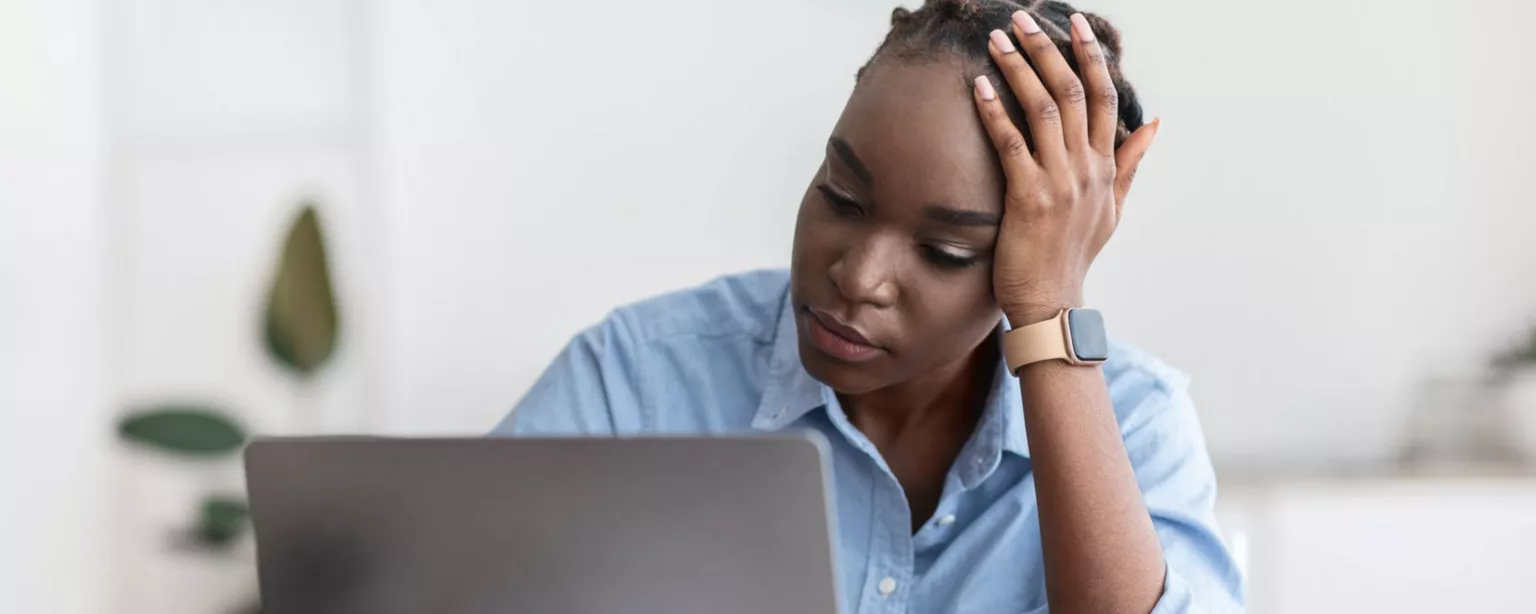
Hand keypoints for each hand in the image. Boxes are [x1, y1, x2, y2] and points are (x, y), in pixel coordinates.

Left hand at [972, 11, 1158, 324]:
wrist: (1052, 302)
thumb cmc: (1074, 256)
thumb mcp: (1113, 208)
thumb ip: (1129, 163)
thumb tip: (1154, 125)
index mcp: (1106, 167)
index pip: (1106, 97)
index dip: (1091, 57)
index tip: (1075, 24)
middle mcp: (1087, 168)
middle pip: (1074, 92)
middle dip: (1048, 50)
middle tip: (1024, 19)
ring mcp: (1060, 182)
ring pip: (1045, 109)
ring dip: (1019, 69)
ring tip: (998, 41)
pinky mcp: (1029, 197)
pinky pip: (1012, 143)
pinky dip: (995, 111)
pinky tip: (979, 87)